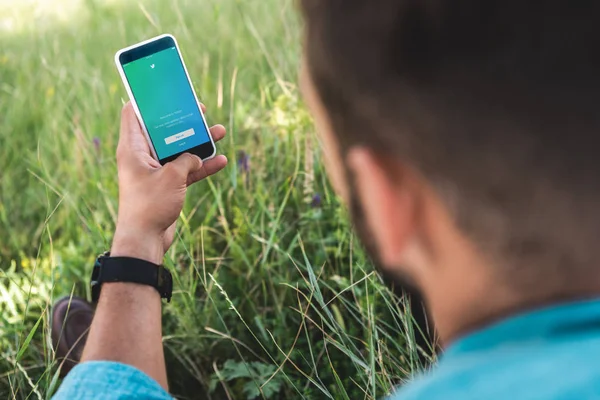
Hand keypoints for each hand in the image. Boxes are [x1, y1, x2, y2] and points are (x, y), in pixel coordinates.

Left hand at [111, 102, 227, 263]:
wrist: (145, 239)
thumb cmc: (150, 205)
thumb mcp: (172, 176)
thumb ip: (186, 160)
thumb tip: (195, 157)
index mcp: (132, 148)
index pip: (133, 113)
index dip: (147, 100)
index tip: (164, 92)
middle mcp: (141, 157)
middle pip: (162, 131)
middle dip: (182, 121)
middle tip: (199, 110)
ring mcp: (155, 171)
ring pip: (178, 150)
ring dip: (198, 143)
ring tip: (219, 132)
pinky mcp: (166, 186)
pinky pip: (186, 170)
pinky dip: (201, 166)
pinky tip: (221, 161)